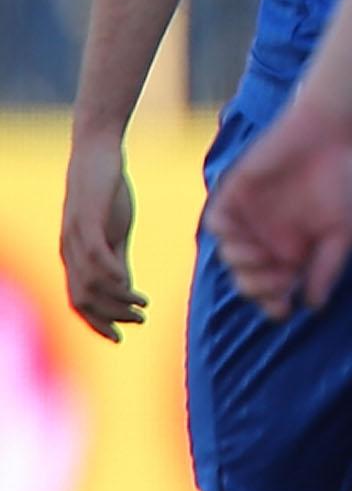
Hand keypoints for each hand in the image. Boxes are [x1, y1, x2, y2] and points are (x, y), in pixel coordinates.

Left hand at [59, 133, 146, 341]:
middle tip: (139, 321)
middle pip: (84, 299)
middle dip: (110, 317)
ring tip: (143, 305)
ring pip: (91, 283)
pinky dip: (112, 276)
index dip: (98, 323)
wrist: (97, 154)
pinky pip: (95, 257)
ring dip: (117, 300)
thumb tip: (124, 288)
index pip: (80, 302)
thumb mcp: (115, 231)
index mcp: (74, 257)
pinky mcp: (86, 221)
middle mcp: (68, 253)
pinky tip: (130, 284)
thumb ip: (117, 259)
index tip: (122, 336)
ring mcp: (75, 238)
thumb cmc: (106, 191)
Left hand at [203, 96, 351, 319]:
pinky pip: (218, 223)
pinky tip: (243, 236)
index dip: (274, 303)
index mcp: (295, 250)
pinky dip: (225, 235)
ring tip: (261, 258)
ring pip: (231, 256)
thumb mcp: (345, 231)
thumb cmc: (343, 182)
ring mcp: (250, 218)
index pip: (276, 288)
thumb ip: (328, 267)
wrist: (330, 135)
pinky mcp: (235, 195)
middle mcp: (268, 238)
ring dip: (241, 265)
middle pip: (249, 278)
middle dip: (257, 289)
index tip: (283, 310)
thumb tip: (315, 307)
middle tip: (274, 283)